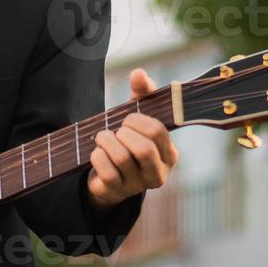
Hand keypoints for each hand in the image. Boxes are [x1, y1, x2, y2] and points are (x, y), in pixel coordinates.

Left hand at [87, 67, 177, 208]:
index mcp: (170, 154)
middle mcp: (159, 174)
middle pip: (143, 149)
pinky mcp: (117, 192)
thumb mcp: (137, 116)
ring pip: (122, 158)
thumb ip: (142, 93)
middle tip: (116, 130)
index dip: (138, 120)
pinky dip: (98, 156)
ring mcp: (138, 186)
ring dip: (106, 141)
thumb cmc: (128, 140)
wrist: (107, 175)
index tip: (127, 118)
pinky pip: (106, 171)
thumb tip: (138, 73)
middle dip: (123, 133)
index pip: (158, 132)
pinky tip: (97, 152)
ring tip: (102, 137)